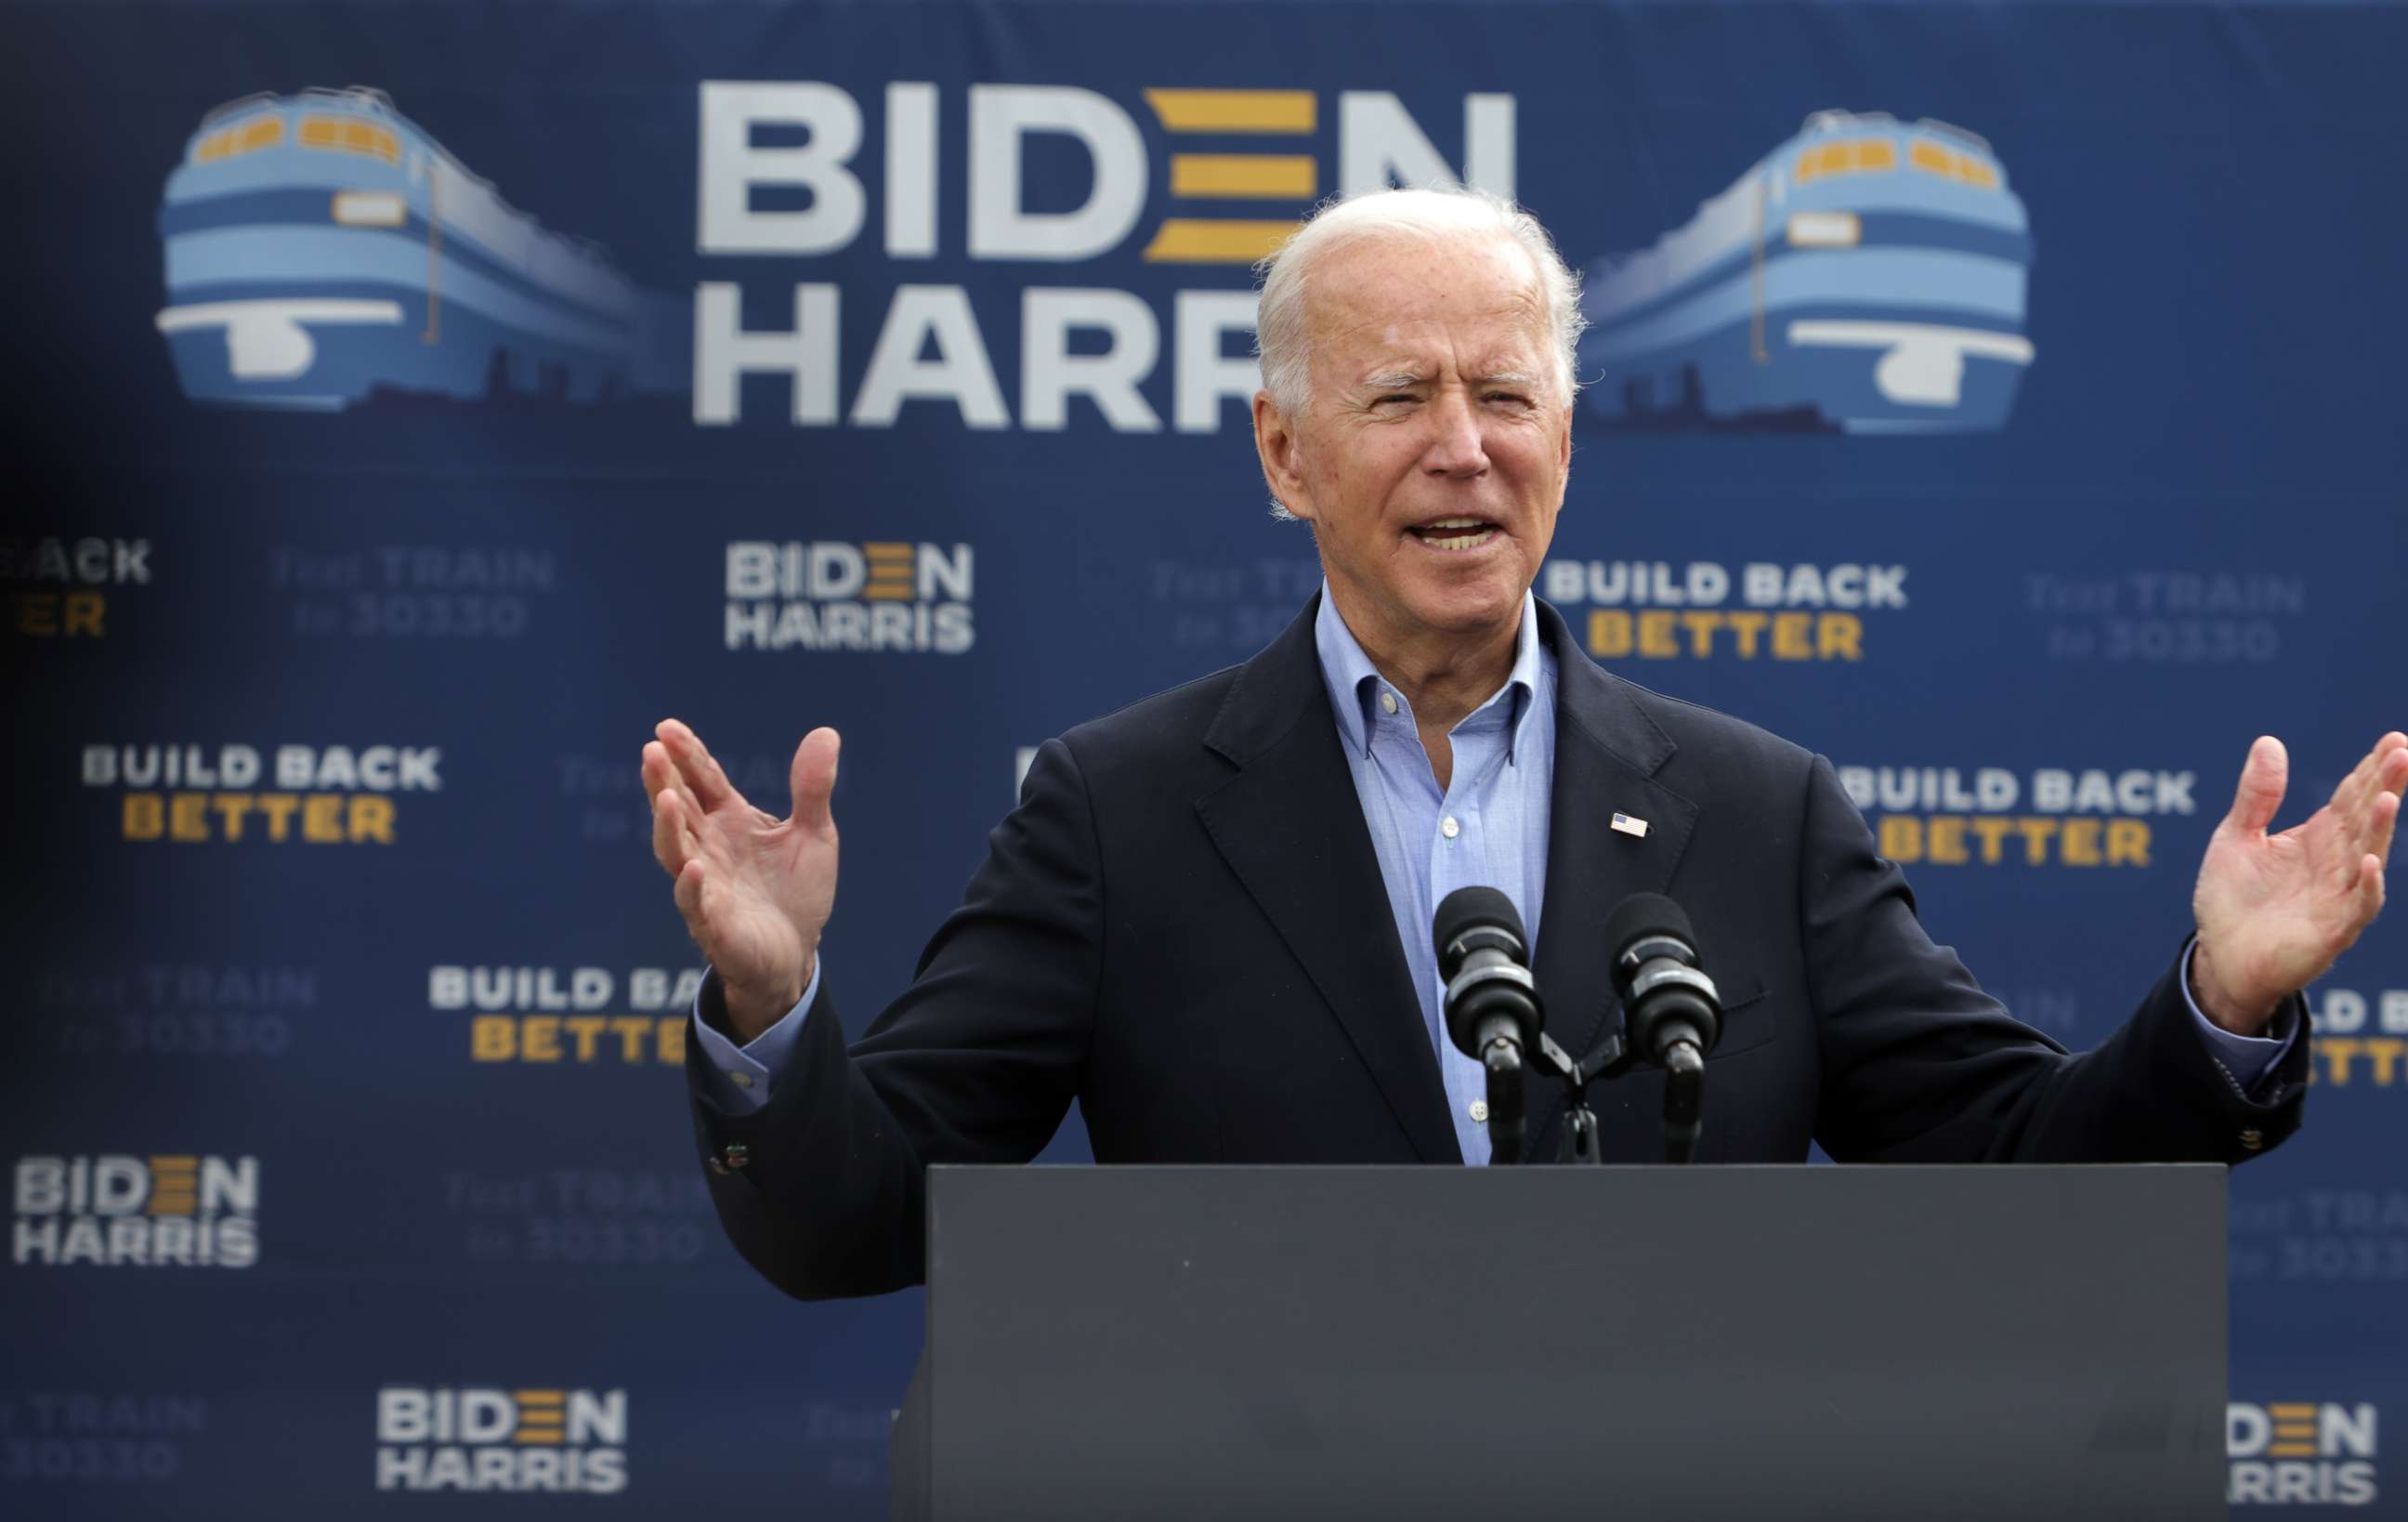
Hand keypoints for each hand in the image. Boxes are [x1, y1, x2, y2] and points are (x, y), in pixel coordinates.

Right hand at [641, 719, 840, 1041]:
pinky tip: (693, 867)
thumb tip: (826, 732)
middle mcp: (709, 848)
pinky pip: (696, 904)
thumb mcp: (814, 834)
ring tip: (665, 797)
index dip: (686, 755)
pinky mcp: (714, 925)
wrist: (796, 953)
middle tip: (651, 750)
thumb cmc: (795, 891)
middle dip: (663, 781)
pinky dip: (692, 886)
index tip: (667, 727)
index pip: (702, 780)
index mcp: (729, 820)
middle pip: (679, 809)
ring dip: (668, 826)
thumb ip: (812, 788)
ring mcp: (707, 885)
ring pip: (676, 852)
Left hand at [2191, 732, 2406, 1033]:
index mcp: (2320, 837)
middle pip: (2366, 818)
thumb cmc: (2232, 898)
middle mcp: (2337, 862)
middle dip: (2386, 785)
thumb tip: (2268, 742)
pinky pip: (2357, 907)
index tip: (2394, 739)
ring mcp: (2338, 895)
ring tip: (2388, 797)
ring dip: (2380, 829)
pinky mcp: (2332, 931)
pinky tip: (2369, 863)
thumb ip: (2256, 796)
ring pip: (2368, 857)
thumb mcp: (2236, 837)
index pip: (2352, 795)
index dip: (2372, 768)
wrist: (2220, 957)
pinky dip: (2366, 887)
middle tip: (2403, 751)